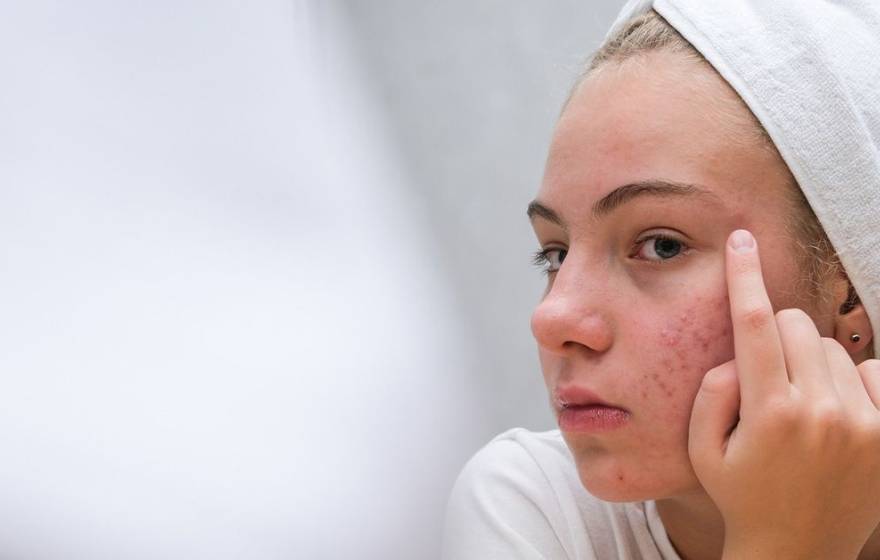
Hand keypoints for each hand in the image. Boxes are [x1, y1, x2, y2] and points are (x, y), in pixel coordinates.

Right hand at [688, 229, 879, 559]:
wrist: (794, 548)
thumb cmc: (740, 493)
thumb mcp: (702, 447)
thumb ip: (712, 391)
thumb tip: (739, 356)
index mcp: (770, 412)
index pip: (753, 324)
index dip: (744, 275)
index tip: (741, 240)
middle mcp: (822, 412)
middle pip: (794, 326)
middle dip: (772, 336)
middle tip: (764, 377)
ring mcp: (863, 424)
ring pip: (831, 348)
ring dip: (809, 362)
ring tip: (798, 406)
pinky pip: (873, 370)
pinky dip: (851, 379)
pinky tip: (834, 410)